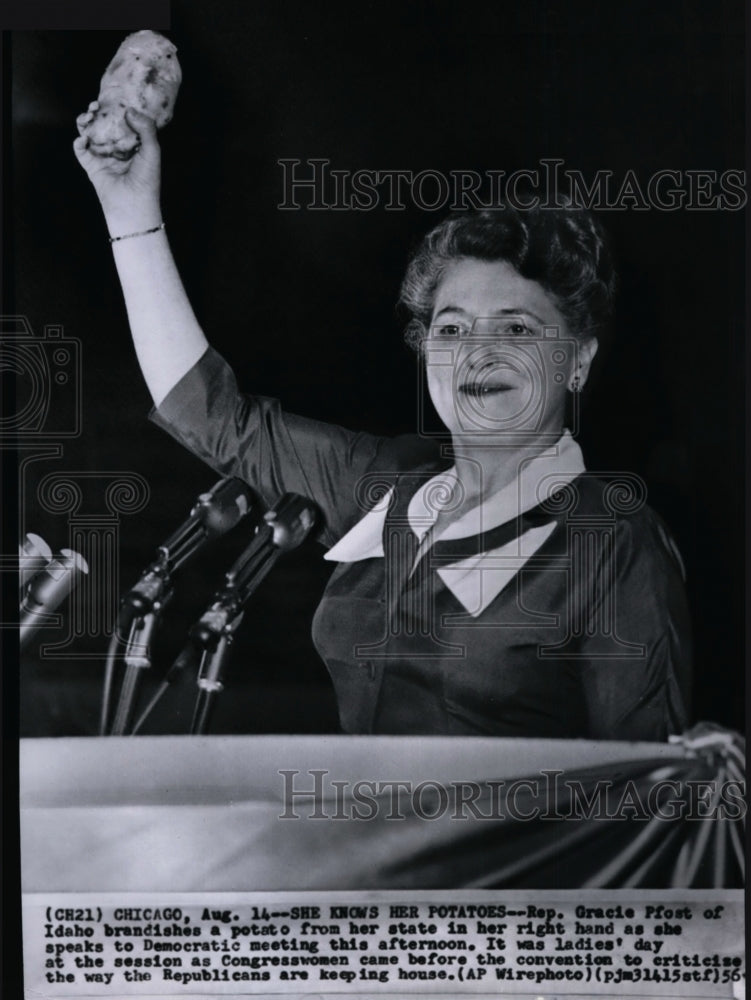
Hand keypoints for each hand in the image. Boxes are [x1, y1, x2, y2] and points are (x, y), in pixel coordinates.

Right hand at [74, 105, 161, 231]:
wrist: (134, 203)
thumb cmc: (146, 179)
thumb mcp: (152, 150)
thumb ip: (146, 128)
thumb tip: (130, 110)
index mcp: (131, 144)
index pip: (121, 121)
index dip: (115, 109)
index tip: (114, 99)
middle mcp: (115, 148)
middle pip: (102, 124)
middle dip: (97, 112)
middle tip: (96, 105)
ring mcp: (102, 156)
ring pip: (89, 133)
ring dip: (84, 122)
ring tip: (87, 116)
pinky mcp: (91, 166)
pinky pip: (80, 150)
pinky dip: (78, 142)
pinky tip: (83, 138)